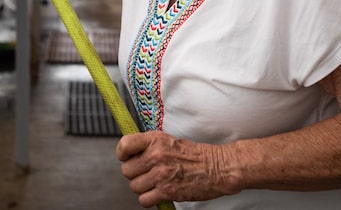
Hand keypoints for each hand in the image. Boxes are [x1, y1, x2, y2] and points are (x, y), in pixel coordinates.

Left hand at [116, 130, 241, 206]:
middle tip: (147, 173)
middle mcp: (156, 156)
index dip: (123, 154)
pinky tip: (159, 193)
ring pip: (134, 186)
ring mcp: (161, 174)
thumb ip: (149, 145)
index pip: (124, 145)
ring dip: (143, 188)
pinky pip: (144, 200)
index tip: (127, 158)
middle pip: (126, 170)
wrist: (218, 167)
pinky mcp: (167, 191)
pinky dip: (149, 200)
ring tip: (156, 183)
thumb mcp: (169, 141)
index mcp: (155, 139)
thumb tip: (130, 153)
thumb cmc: (195, 155)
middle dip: (135, 174)